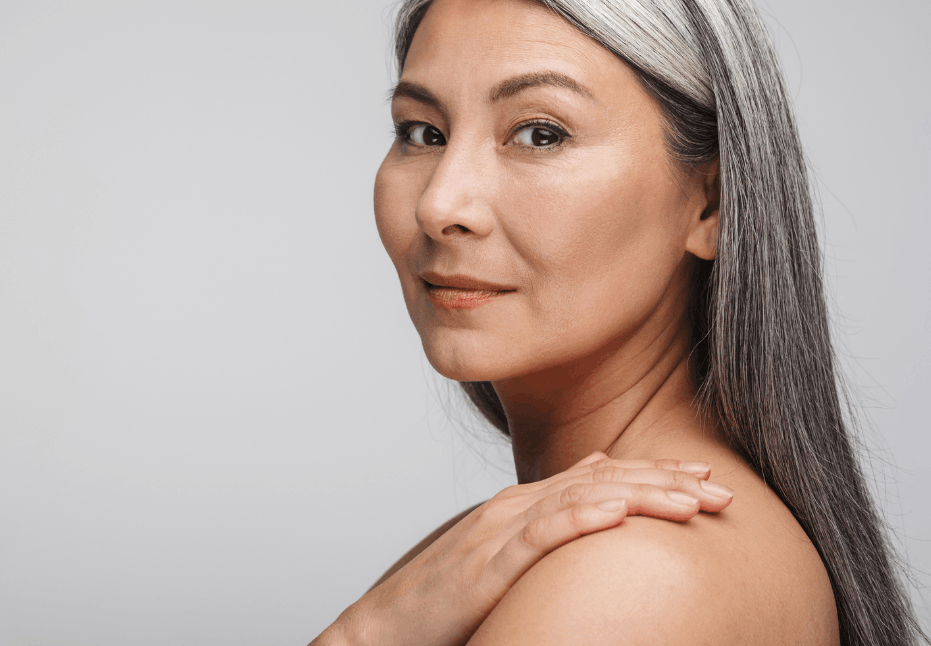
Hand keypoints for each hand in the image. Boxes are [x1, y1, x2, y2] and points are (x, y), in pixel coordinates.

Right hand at [313, 452, 733, 645]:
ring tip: (691, 500)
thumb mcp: (504, 559)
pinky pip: (539, 535)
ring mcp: (498, 533)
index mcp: (522, 507)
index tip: (705, 479)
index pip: (601, 479)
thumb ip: (547, 524)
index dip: (655, 476)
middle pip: (602, 483)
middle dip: (664, 482)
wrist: (384, 629)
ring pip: (582, 500)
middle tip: (721, 488)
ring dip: (641, 496)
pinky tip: (616, 514)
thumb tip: (597, 492)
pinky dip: (580, 518)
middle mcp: (514, 508)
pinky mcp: (485, 566)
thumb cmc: (445, 601)